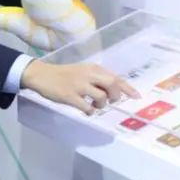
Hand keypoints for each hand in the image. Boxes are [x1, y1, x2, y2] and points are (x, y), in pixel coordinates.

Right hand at [21, 60, 139, 114]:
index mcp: (93, 68)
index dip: (128, 88)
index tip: (137, 97)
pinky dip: (90, 111)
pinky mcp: (70, 96)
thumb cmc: (65, 74)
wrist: (43, 75)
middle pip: (112, 86)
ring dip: (101, 105)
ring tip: (94, 105)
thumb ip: (98, 78)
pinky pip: (87, 108)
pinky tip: (86, 110)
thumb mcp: (83, 71)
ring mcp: (79, 86)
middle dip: (115, 96)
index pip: (115, 77)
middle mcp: (88, 75)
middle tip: (109, 101)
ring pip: (101, 98)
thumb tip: (115, 90)